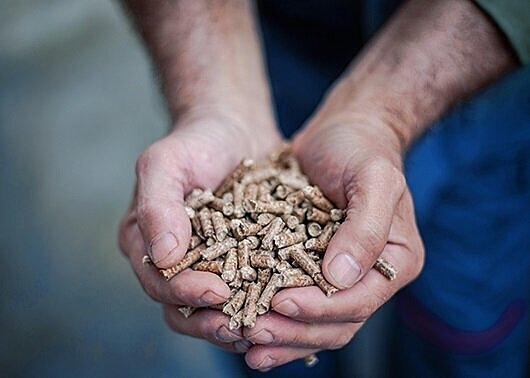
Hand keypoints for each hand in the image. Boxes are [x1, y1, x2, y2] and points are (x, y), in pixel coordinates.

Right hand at [119, 112, 281, 352]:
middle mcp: (173, 261)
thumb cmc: (196, 141)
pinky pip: (247, 293)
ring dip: (237, 323)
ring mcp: (206, 265)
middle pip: (183, 307)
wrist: (234, 129)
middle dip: (211, 322)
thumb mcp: (166, 162)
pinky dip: (260, 306)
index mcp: (146, 242)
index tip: (217, 292)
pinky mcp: (239, 262)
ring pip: (215, 309)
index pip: (158, 281)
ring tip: (265, 330)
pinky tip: (283, 312)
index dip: (184, 292)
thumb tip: (165, 255)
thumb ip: (157, 206)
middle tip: (242, 326)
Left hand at [241, 112, 424, 369]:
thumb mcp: (373, 178)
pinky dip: (274, 320)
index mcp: (394, 261)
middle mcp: (370, 277)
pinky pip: (295, 304)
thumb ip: (365, 227)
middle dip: (295, 332)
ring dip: (281, 337)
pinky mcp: (313, 270)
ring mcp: (342, 278)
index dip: (320, 308)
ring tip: (245, 341)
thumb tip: (339, 277)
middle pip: (335, 324)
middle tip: (254, 332)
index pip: (359, 301)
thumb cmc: (361, 150)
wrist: (342, 133)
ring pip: (314, 324)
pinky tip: (245, 327)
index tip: (280, 302)